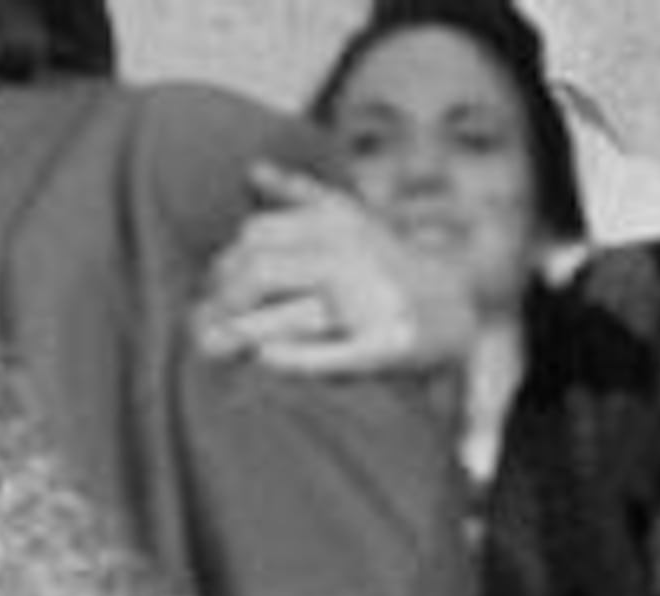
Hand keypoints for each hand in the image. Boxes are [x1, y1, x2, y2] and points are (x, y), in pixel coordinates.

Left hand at [192, 164, 476, 379]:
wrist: (457, 310)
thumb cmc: (391, 266)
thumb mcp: (352, 219)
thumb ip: (302, 194)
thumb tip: (253, 171)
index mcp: (340, 223)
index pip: (256, 236)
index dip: (223, 264)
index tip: (211, 289)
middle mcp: (354, 256)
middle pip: (262, 270)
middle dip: (222, 299)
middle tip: (202, 323)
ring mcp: (373, 301)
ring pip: (288, 312)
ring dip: (242, 332)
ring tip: (213, 348)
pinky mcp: (389, 346)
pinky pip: (329, 355)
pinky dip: (290, 357)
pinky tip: (263, 361)